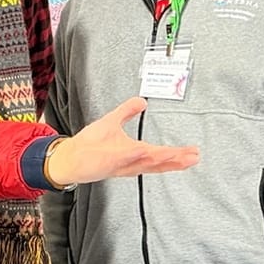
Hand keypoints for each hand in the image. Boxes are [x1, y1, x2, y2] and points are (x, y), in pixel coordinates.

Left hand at [44, 98, 197, 186]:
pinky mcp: (108, 161)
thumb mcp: (111, 122)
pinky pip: (125, 158)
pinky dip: (136, 155)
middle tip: (194, 157)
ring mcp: (119, 162)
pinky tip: (148, 150)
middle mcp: (129, 162)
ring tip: (181, 157)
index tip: (193, 153)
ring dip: (163, 160)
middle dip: (177, 160)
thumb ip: (126, 111)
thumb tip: (141, 101)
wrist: (69, 158)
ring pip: (146, 162)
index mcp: (133, 155)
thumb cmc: (88, 145)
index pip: (158, 156)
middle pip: (158, 162)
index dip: (176, 156)